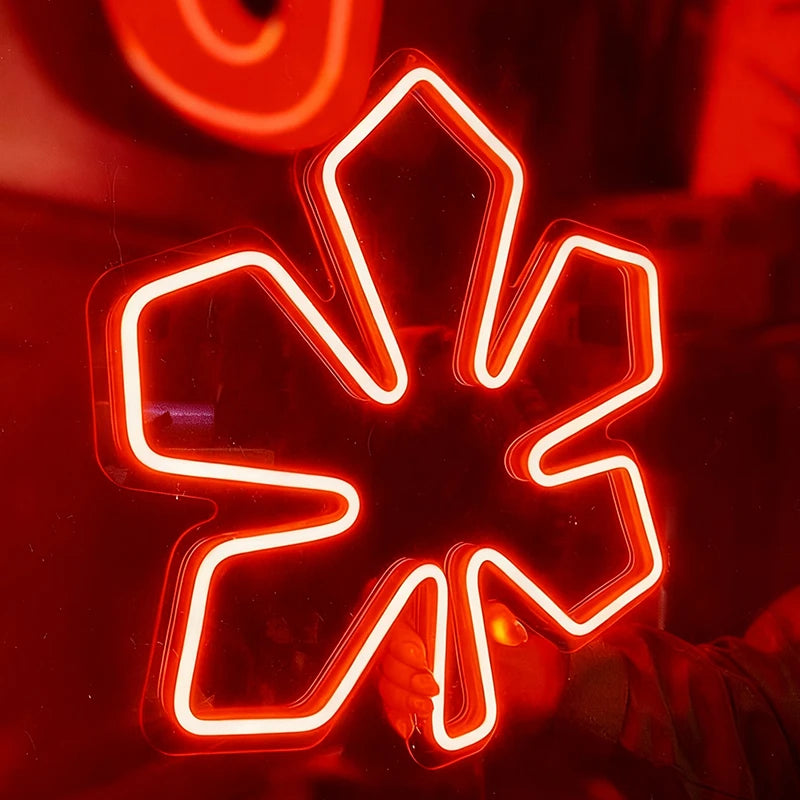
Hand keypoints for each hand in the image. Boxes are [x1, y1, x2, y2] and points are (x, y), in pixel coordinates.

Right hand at [378, 601, 565, 739]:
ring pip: (386, 682)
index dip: (402, 642)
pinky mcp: (403, 688)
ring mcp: (400, 663)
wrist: (496, 657)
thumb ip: (500, 620)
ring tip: (425, 709)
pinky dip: (396, 715)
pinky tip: (407, 726)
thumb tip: (513, 631)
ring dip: (402, 699)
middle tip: (431, 688)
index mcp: (416, 608)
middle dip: (406, 676)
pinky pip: (390, 702)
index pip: (396, 623)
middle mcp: (403, 635)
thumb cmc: (484, 628)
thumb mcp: (493, 618)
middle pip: (387, 656)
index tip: (420, 656)